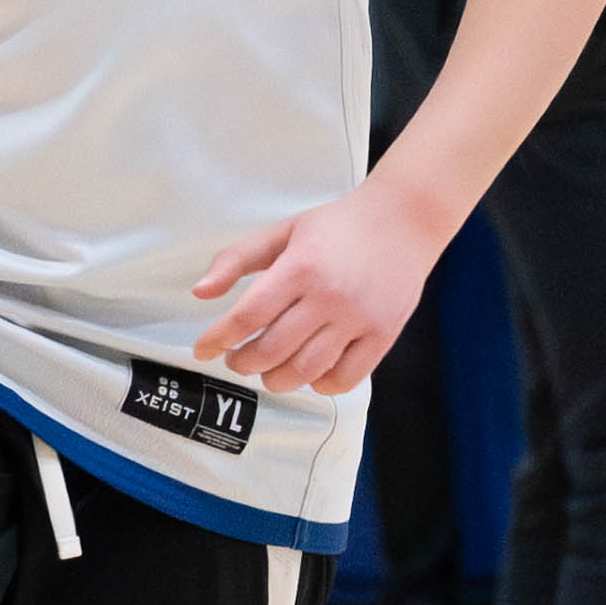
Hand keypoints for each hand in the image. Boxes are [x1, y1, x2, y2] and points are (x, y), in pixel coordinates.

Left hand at [190, 184, 450, 397]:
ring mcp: (359, 319)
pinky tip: (309, 374)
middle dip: (243, 363)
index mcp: (301, 266)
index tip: (203, 349)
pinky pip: (345, 378)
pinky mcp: (383, 335)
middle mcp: (329, 296)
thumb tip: (200, 292)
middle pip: (273, 350)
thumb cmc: (340, 225)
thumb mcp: (284, 231)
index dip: (218, 338)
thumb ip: (238, 259)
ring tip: (267, 371)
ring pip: (306, 371)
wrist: (405, 218)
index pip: (248, 316)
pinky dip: (320, 385)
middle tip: (236, 359)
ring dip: (276, 380)